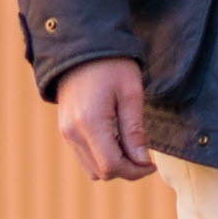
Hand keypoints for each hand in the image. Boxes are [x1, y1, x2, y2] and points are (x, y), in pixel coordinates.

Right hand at [55, 57, 154, 180]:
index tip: (152, 164)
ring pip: (91, 168)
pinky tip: (116, 138)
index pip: (112, 166)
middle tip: (144, 154)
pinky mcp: (65, 129)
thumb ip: (135, 132)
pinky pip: (84, 156)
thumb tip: (143, 163)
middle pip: (101, 172)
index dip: (135, 172)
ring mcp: (66, 132)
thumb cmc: (112, 65)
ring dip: (114, 164)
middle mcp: (72, 133)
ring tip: (131, 144)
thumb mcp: (131, 95)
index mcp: (90, 123)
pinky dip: (102, 155)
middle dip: (126, 170)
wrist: (82, 46)